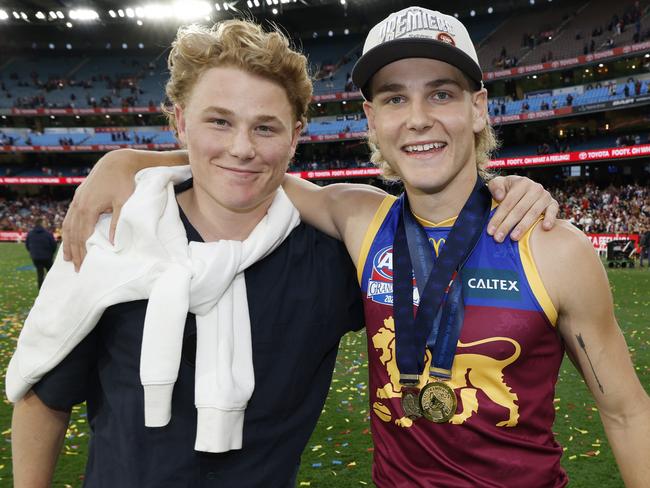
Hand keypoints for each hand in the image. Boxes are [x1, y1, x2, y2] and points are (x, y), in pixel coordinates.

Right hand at [62, 149, 136, 270]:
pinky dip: (68, 230)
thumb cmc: (124, 182)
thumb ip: (117, 223)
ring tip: (68, 258)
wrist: (117, 162)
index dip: (83, 253)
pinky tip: (69, 237)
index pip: (83, 237)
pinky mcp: (79, 196)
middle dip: (75, 252)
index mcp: (88, 208)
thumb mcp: (124, 203)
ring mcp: (77, 200)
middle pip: (73, 234)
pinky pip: (70, 217)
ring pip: (68, 226)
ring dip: (68, 243)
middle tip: (77, 269)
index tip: (85, 267)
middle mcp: (78, 205)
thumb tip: (113, 244)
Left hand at [486, 175, 558, 241]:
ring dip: (523, 227)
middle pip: (519, 210)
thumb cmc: (507, 188)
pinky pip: (553, 211)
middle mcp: (535, 188)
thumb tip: (500, 196)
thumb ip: (495, 187)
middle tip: (498, 238)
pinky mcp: (553, 203)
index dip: (498, 217)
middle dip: (507, 225)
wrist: (523, 188)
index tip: (490, 231)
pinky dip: (550, 219)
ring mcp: (545, 196)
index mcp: (521, 183)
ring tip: (513, 238)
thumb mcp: (497, 183)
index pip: (508, 203)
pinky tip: (545, 228)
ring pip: (533, 213)